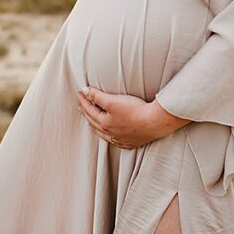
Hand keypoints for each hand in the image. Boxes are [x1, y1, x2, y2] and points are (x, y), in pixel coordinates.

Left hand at [76, 86, 190, 148]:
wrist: (154, 122)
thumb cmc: (135, 110)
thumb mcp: (113, 101)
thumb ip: (97, 96)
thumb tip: (85, 92)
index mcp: (104, 123)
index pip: (89, 109)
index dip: (83, 100)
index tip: (80, 92)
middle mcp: (110, 134)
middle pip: (93, 121)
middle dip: (86, 111)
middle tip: (82, 103)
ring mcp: (120, 139)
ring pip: (102, 133)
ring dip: (94, 123)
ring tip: (91, 118)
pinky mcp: (130, 142)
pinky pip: (114, 140)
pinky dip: (107, 134)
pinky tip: (108, 133)